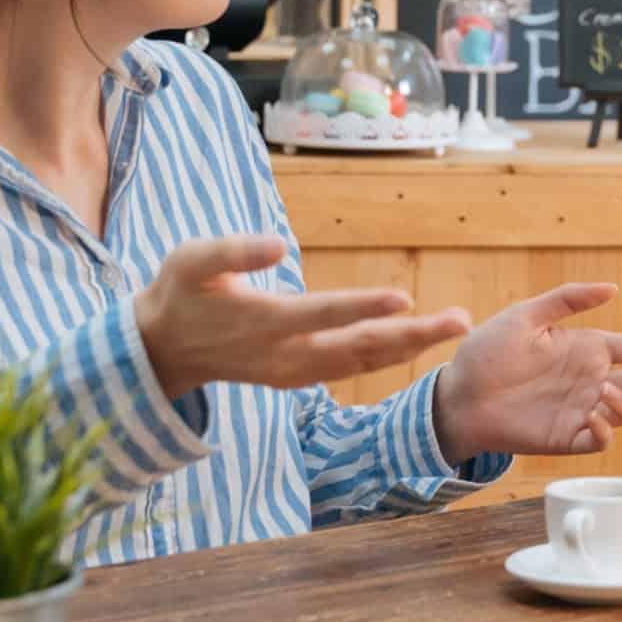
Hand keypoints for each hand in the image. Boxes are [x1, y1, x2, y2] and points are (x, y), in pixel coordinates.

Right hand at [136, 235, 471, 399]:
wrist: (162, 348)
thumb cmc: (179, 292)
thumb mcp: (190, 260)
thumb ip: (233, 252)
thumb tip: (280, 244)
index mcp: (262, 322)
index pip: (322, 313)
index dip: (363, 306)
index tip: (404, 297)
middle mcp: (284, 355)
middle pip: (358, 348)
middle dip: (412, 335)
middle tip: (459, 321)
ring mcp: (293, 372)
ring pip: (361, 363)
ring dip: (410, 347)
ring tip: (452, 328)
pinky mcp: (297, 377)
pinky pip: (351, 368)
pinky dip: (387, 357)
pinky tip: (416, 342)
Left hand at [432, 284, 621, 462]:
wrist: (458, 395)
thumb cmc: (487, 352)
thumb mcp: (526, 315)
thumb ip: (569, 299)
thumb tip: (613, 288)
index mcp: (588, 347)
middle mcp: (591, 379)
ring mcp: (581, 409)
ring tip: (602, 393)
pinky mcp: (566, 437)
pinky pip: (600, 440)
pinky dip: (605, 429)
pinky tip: (591, 416)